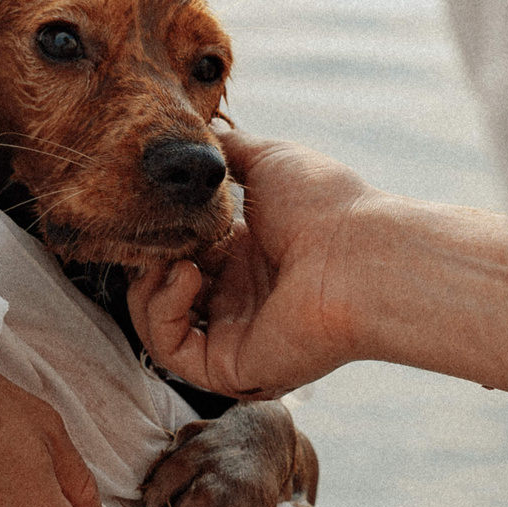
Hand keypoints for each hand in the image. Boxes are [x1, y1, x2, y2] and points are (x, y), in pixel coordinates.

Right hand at [128, 129, 382, 399]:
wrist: (360, 255)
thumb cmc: (326, 206)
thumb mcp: (268, 161)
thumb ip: (228, 150)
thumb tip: (196, 137)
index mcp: (249, 257)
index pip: (181, 254)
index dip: (159, 233)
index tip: (152, 209)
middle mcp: (241, 300)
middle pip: (164, 292)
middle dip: (147, 261)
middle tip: (153, 236)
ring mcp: (236, 336)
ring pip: (159, 327)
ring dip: (148, 289)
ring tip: (175, 259)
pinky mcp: (232, 369)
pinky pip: (173, 353)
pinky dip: (163, 314)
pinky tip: (186, 277)